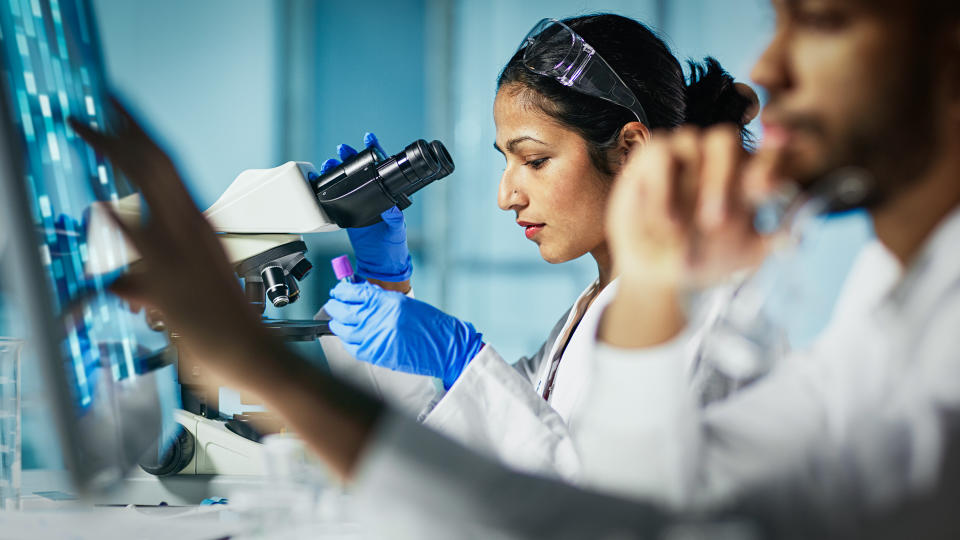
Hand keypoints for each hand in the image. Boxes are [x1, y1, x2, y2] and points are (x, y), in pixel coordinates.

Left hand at [70, 100, 384, 479]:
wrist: (251, 355)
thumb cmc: (229, 325)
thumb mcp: (190, 290)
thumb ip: (152, 278)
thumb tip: (123, 280)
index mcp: (199, 227)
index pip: (167, 170)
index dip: (142, 137)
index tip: (120, 112)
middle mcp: (192, 231)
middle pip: (156, 166)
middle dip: (124, 131)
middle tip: (100, 102)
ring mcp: (181, 251)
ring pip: (148, 188)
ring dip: (114, 153)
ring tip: (85, 126)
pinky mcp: (171, 279)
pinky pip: (139, 244)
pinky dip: (118, 220)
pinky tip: (99, 202)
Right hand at [321, 133, 412, 283]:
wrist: (380, 263)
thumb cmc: (393, 246)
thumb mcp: (397, 231)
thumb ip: (395, 220)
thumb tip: (391, 209)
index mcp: (387, 194)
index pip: (382, 168)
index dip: (376, 151)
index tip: (369, 139)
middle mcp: (372, 195)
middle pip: (360, 170)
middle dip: (351, 156)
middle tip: (343, 149)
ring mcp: (358, 203)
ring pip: (347, 181)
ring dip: (337, 169)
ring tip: (330, 163)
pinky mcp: (346, 213)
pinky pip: (336, 197)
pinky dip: (328, 187)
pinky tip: (322, 180)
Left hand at [322, 280, 483, 389]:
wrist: (445, 347)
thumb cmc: (429, 324)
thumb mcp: (404, 303)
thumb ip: (380, 299)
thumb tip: (359, 294)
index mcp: (387, 302)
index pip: (353, 292)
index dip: (341, 291)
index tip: (338, 291)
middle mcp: (379, 318)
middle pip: (343, 310)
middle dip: (335, 306)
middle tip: (333, 304)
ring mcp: (376, 338)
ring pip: (342, 330)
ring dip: (337, 324)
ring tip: (337, 321)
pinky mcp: (376, 355)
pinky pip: (352, 347)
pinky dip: (347, 341)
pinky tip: (348, 336)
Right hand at [608, 125, 778, 289]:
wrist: (661, 273)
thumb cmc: (707, 257)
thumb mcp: (744, 255)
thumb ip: (771, 241)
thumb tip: (796, 236)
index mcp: (745, 174)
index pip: (766, 154)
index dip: (771, 158)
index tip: (768, 184)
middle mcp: (715, 157)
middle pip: (725, 140)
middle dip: (722, 178)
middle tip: (717, 221)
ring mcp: (683, 154)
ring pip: (692, 141)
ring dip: (685, 187)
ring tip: (679, 229)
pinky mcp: (650, 157)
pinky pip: (659, 154)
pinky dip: (661, 187)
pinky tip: (664, 219)